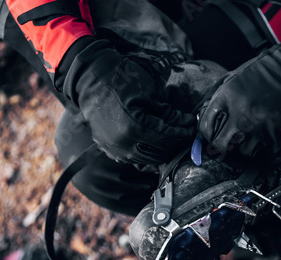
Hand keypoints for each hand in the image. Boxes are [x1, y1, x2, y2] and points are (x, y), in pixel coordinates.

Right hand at [63, 41, 213, 164]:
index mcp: (134, 127)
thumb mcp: (148, 92)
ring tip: (172, 138)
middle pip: (160, 153)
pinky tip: (155, 142)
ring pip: (148, 159)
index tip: (191, 127)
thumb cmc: (120, 79)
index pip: (168, 138)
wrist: (89, 78)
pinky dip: (147, 153)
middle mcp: (123, 143)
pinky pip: (134, 158)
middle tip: (184, 133)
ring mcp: (115, 149)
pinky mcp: (109, 149)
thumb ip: (168, 112)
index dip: (183, 133)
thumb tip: (186, 122)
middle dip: (175, 144)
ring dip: (163, 150)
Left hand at [198, 31, 280, 158]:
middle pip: (220, 147)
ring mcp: (258, 126)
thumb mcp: (232, 78)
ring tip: (251, 137)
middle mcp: (239, 114)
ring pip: (243, 153)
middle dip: (221, 149)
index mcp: (225, 98)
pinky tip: (268, 140)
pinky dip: (268, 151)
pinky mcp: (276, 134)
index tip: (211, 137)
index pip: (205, 128)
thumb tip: (203, 115)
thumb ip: (216, 96)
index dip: (206, 136)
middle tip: (226, 147)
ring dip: (246, 149)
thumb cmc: (264, 73)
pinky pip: (267, 154)